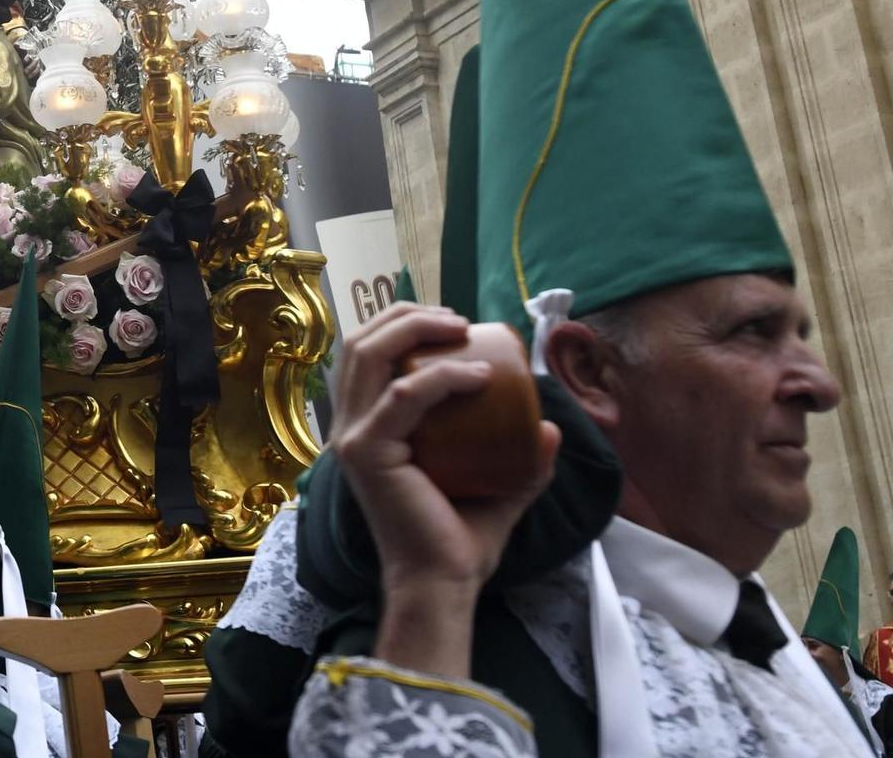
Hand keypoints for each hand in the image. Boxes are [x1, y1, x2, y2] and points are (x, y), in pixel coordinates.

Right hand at [330, 304, 558, 674]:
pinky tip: (480, 375)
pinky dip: (443, 376)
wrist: (444, 582)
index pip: (365, 354)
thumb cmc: (460, 538)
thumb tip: (550, 427)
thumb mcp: (498, 486)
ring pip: (369, 355)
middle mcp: (348, 426)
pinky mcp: (366, 451)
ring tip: (461, 329)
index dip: (401, 323)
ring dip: (415, 329)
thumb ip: (523, 460)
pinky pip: (405, 395)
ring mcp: (352, 438)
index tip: (454, 324)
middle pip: (359, 342)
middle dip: (407, 315)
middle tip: (458, 321)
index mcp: (365, 427)